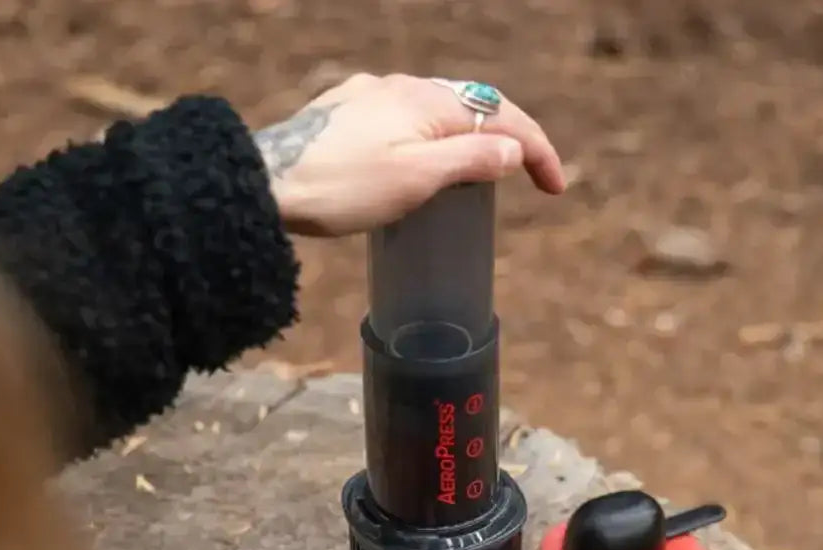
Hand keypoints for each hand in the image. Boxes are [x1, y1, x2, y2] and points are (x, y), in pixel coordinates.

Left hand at [254, 72, 565, 236]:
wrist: (266, 184)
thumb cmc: (340, 188)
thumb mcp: (416, 180)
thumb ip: (470, 160)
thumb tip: (512, 149)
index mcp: (427, 102)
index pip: (503, 118)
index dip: (537, 151)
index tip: (556, 188)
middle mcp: (403, 87)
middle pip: (475, 106)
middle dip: (510, 137)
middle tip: (531, 175)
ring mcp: (373, 96)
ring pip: (441, 110)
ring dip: (474, 136)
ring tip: (487, 172)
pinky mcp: (349, 112)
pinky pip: (410, 117)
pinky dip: (438, 138)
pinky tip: (428, 161)